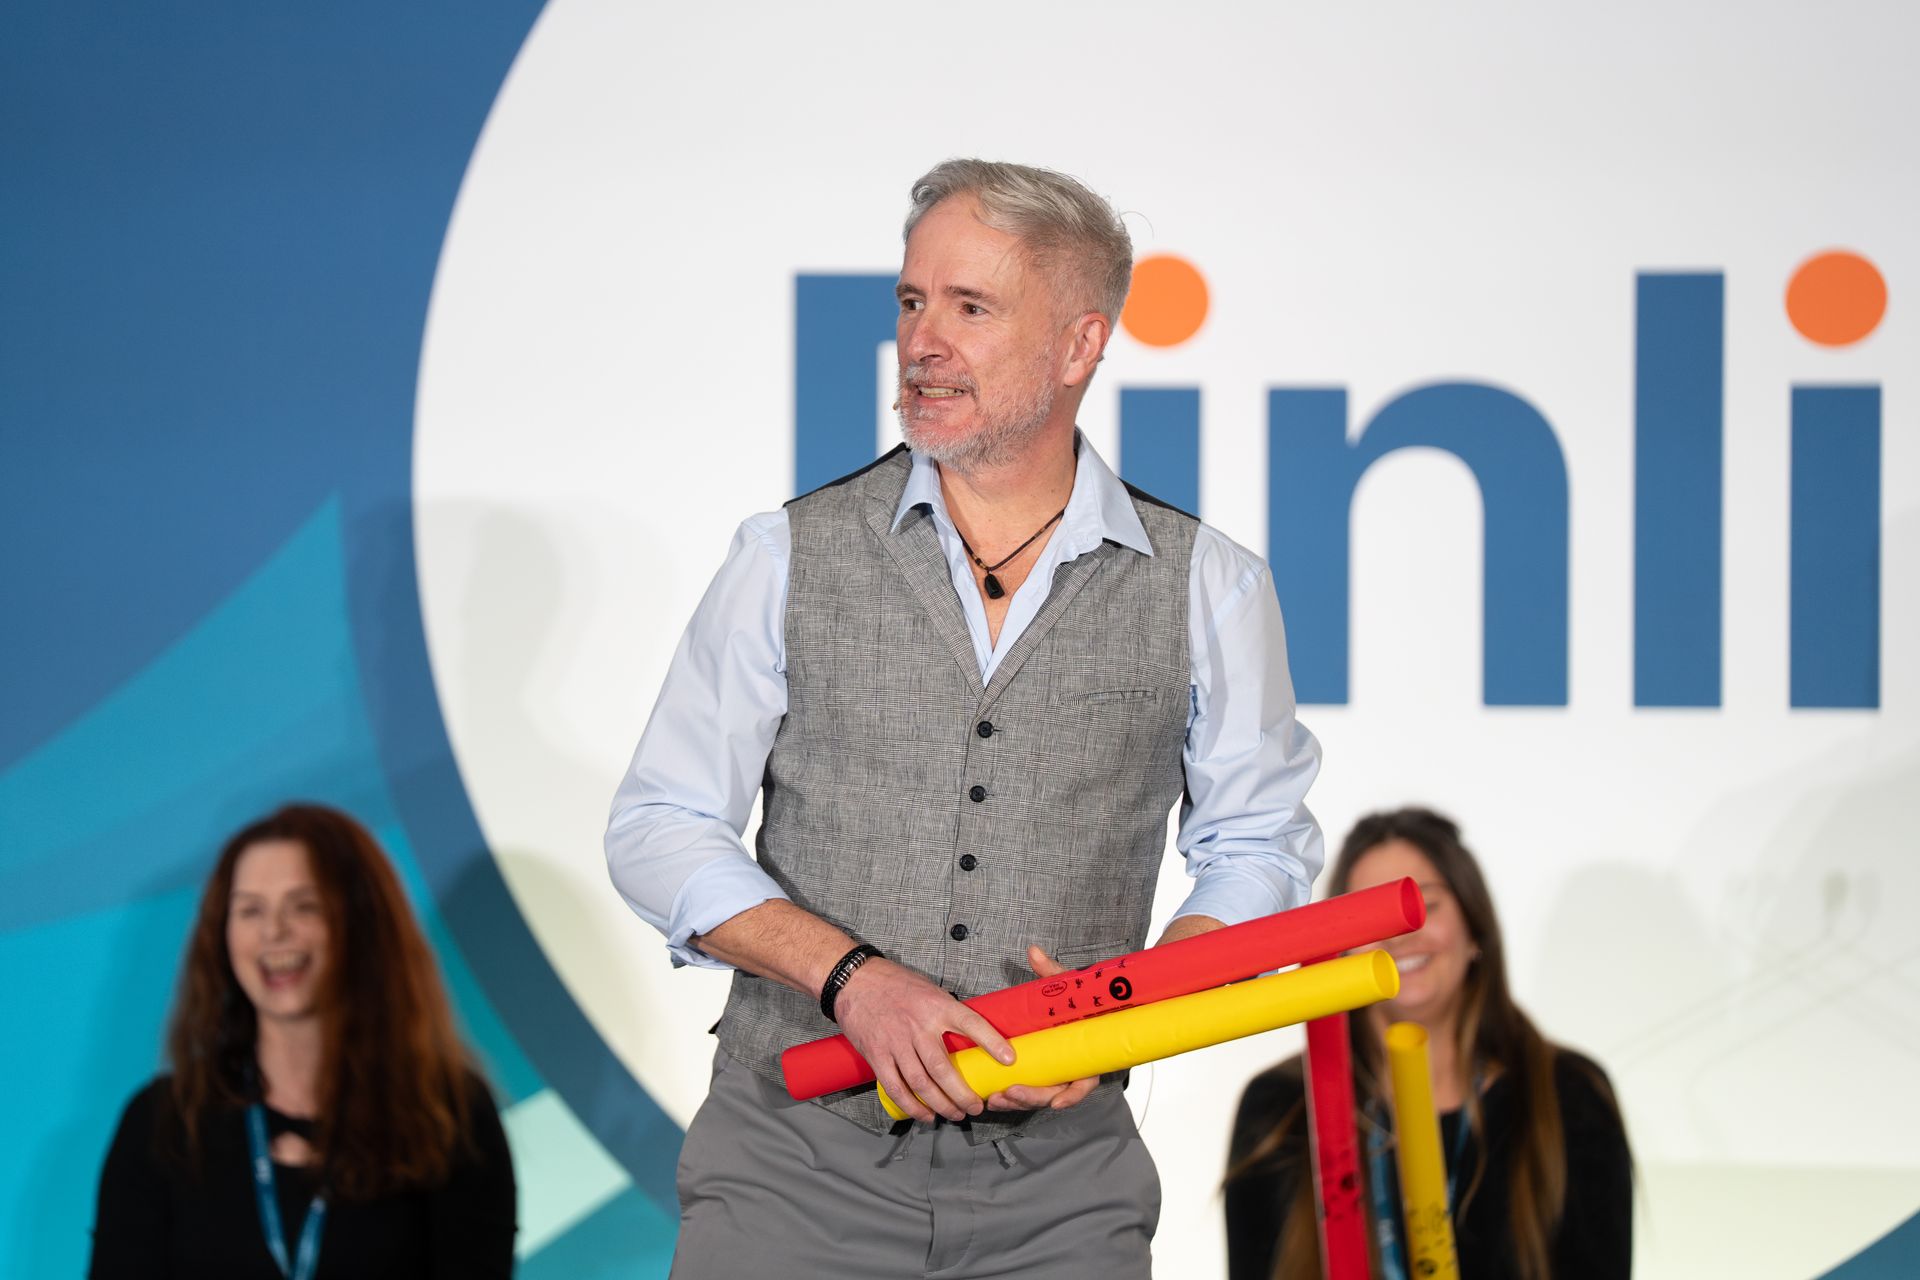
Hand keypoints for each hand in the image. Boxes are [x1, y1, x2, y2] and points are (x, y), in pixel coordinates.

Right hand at [832, 957, 1014, 1123]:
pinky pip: (896, 1087)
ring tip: (956, 1114)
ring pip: (922, 1083)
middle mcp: (918, 1026)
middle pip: (944, 1069)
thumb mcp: (929, 990)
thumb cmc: (895, 984)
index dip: (992, 1042)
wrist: (856, 981)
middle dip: (963, 1094)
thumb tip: (970, 1036)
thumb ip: (947, 1012)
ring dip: (941, 1105)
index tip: (1008, 1060)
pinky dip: (912, 1106)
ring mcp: (896, 1042)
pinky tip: (925, 1115)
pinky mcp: (877, 1055)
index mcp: (937, 1006)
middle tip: (976, 1107)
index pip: (971, 1024)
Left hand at [984, 945, 1098, 1112]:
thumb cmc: (1073, 999)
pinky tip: (993, 1096)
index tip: (1057, 1102)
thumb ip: (1051, 971)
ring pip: (1036, 1098)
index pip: (1085, 1083)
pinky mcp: (1036, 1076)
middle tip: (1010, 1093)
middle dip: (1032, 1099)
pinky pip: (1025, 1092)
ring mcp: (1053, 1075)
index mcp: (1085, 1053)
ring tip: (995, 1098)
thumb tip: (1034, 952)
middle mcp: (1071, 1069)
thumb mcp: (1065, 985)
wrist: (1070, 1006)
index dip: (1073, 1096)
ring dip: (1017, 1102)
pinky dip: (1010, 1097)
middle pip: (1055, 1096)